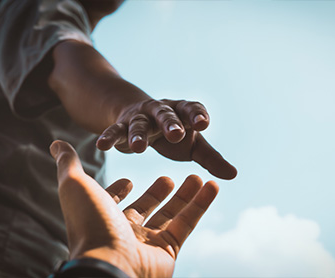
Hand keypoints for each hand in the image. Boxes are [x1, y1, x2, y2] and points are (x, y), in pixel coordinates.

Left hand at [50, 140, 218, 277]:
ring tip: (198, 176)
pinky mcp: (168, 251)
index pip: (112, 202)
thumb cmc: (90, 223)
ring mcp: (147, 242)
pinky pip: (187, 224)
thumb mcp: (76, 185)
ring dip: (185, 195)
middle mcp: (124, 231)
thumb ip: (68, 164)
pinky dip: (201, 205)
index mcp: (102, 216)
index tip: (129, 180)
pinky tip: (211, 185)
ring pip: (170, 215)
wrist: (109, 264)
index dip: (119, 191)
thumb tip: (56, 143)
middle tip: (168, 178)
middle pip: (145, 207)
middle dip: (157, 193)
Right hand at [96, 99, 236, 179]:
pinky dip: (109, 137)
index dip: (197, 115)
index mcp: (182, 113)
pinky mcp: (122, 125)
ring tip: (138, 149)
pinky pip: (115, 131)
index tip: (203, 123)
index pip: (191, 109)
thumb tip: (233, 175)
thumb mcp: (193, 145)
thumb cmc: (173, 134)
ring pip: (139, 124)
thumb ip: (211, 158)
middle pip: (166, 115)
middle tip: (176, 134)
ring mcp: (140, 117)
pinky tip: (101, 145)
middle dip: (171, 123)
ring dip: (138, 134)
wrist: (140, 117)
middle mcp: (161, 111)